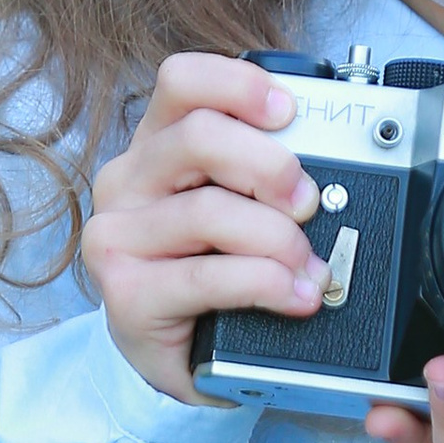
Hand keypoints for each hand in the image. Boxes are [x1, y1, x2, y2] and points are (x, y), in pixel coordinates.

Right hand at [82, 55, 322, 399]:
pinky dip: (265, 284)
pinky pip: (208, 276)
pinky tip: (294, 296)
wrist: (185, 360)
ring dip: (277, 239)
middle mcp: (126, 182)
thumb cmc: (213, 276)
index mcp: (156, 146)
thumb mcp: (238, 210)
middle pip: (199, 137)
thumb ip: (263, 177)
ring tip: (308, 267)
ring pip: (208, 210)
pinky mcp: (126, 292)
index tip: (289, 112)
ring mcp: (118, 237)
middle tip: (308, 203)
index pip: (182, 81)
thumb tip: (324, 169)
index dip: (240, 85)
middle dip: (271, 166)